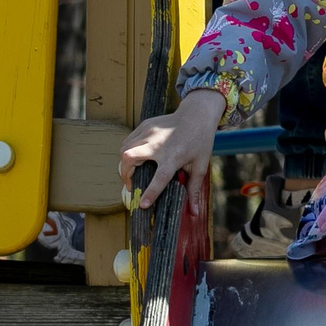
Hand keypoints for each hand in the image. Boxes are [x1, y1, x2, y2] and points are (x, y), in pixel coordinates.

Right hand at [118, 87, 223, 204]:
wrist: (198, 113)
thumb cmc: (200, 141)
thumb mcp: (201, 165)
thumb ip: (194, 189)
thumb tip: (194, 213)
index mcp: (174, 156)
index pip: (159, 178)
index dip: (150, 193)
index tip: (141, 205)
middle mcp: (158, 144)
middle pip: (129, 158)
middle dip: (124, 175)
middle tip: (131, 185)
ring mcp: (149, 132)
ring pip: (124, 149)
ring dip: (124, 164)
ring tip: (131, 172)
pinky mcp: (145, 125)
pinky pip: (128, 140)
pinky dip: (127, 151)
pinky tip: (134, 158)